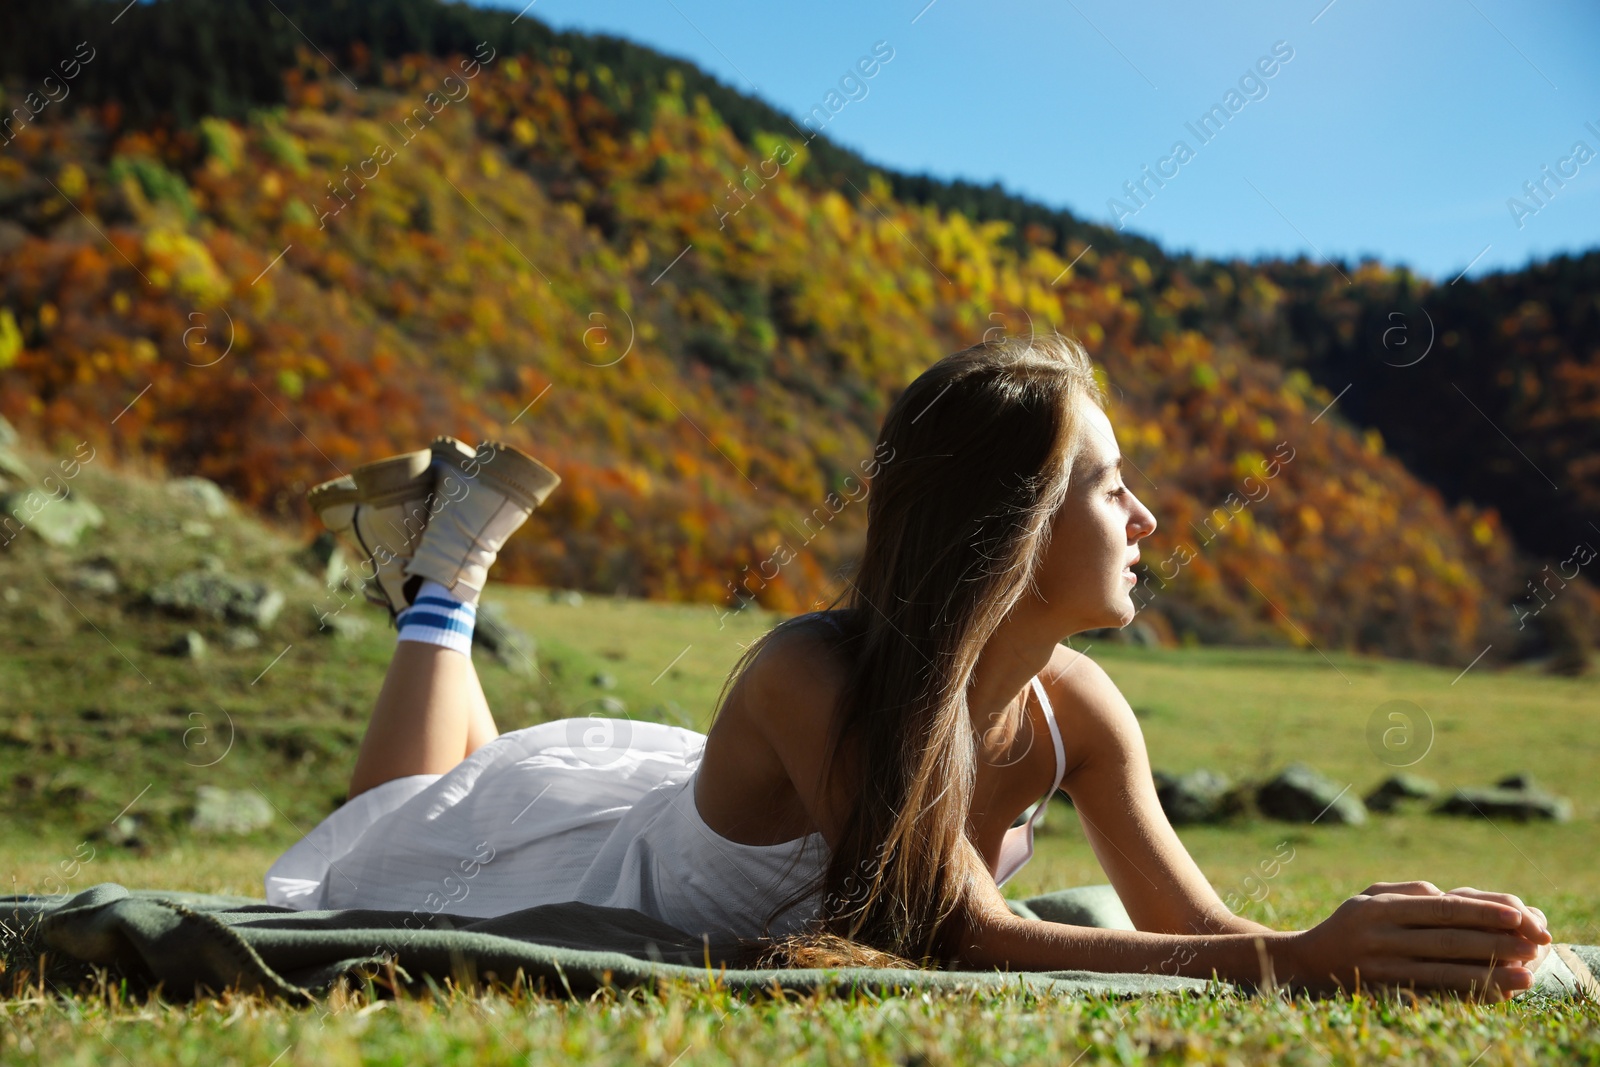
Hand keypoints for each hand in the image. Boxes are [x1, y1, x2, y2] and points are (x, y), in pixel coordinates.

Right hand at [1284, 881, 1543, 1001]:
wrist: (1305, 962)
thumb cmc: (1349, 923)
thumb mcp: (1369, 897)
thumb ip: (1409, 892)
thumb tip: (1451, 895)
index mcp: (1379, 907)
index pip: (1439, 907)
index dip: (1480, 910)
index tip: (1518, 912)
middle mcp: (1379, 937)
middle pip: (1447, 939)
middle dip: (1496, 940)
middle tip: (1536, 942)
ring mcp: (1382, 967)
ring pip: (1444, 970)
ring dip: (1489, 973)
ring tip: (1527, 976)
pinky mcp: (1385, 991)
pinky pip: (1432, 993)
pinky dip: (1465, 993)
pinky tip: (1493, 994)